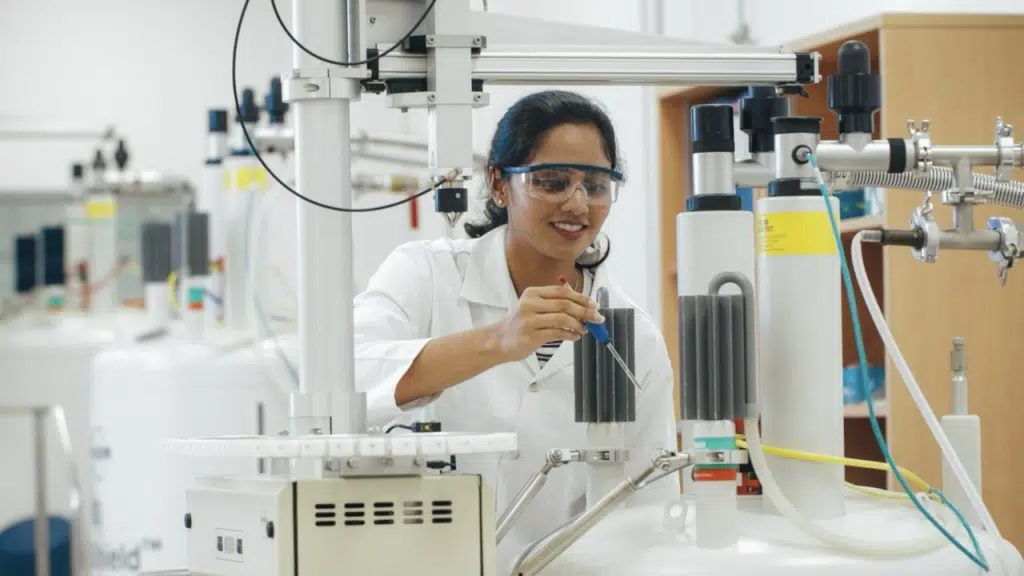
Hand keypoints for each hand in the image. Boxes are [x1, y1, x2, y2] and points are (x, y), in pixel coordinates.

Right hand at [491, 284, 605, 361]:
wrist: (500, 340)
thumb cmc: (521, 324)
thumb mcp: (534, 307)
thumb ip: (554, 303)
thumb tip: (584, 306)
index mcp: (532, 293)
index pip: (562, 291)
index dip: (581, 297)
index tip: (593, 305)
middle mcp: (530, 304)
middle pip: (565, 304)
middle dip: (585, 311)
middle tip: (597, 318)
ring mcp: (530, 320)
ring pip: (562, 318)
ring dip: (579, 324)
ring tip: (585, 329)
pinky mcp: (531, 335)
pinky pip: (557, 333)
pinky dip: (571, 335)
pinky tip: (575, 336)